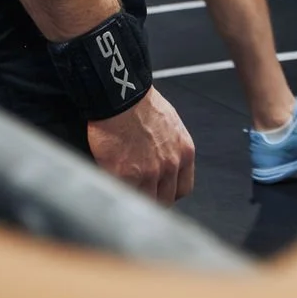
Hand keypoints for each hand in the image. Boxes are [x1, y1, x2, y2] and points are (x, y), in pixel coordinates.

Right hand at [86, 87, 194, 204]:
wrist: (121, 95)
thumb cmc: (140, 102)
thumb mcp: (169, 124)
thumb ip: (170, 147)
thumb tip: (163, 159)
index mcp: (184, 152)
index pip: (183, 189)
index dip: (169, 192)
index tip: (159, 191)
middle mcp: (171, 165)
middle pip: (165, 200)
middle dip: (152, 198)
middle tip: (139, 191)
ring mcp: (149, 173)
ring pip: (145, 202)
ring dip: (134, 197)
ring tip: (123, 189)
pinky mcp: (126, 176)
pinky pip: (123, 195)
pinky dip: (117, 192)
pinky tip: (112, 183)